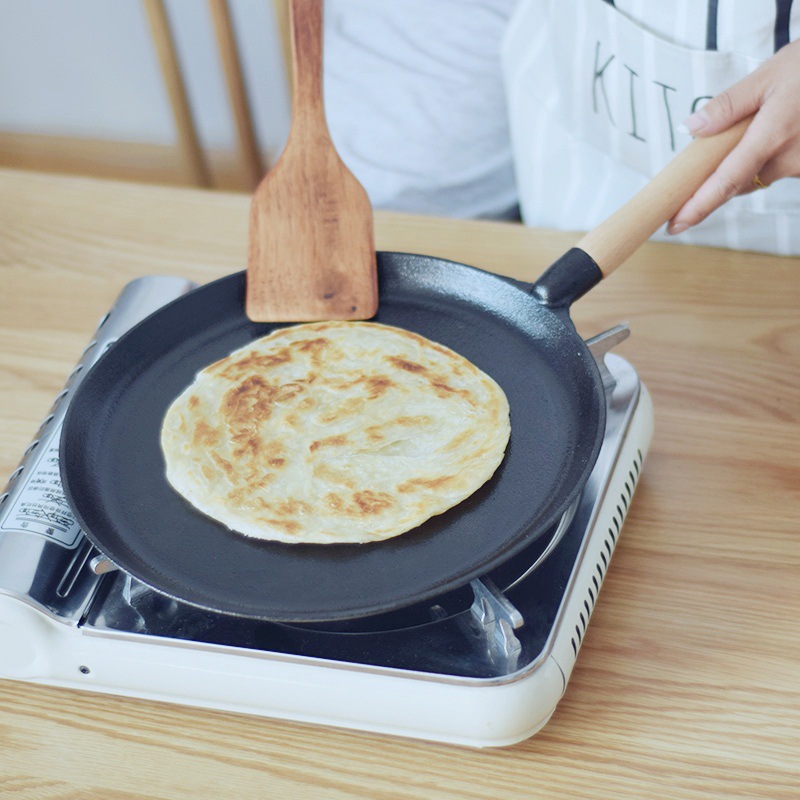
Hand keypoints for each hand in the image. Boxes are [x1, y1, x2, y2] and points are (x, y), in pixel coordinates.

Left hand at [667, 38, 799, 234]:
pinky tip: (769, 133)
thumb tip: (691, 128)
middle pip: (737, 183)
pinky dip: (761, 159)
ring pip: (756, 178)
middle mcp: (788, 159)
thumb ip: (728, 105)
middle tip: (697, 169)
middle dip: (714, 180)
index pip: (726, 182)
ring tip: (749, 132)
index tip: (676, 224)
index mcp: (772, 136)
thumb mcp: (767, 76)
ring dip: (741, 166)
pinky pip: (774, 170)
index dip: (699, 207)